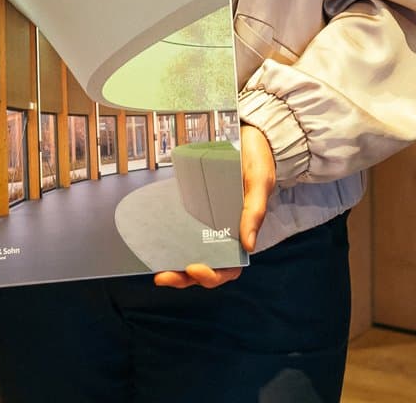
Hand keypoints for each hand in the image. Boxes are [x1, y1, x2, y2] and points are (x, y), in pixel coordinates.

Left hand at [153, 124, 275, 290]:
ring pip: (190, 255)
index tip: (194, 266)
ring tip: (157, 270)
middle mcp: (223, 234)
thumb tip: (248, 246)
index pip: (229, 268)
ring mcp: (207, 224)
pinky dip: (169, 242)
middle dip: (184, 278)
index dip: (212, 275)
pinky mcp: (195, 209)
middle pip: (205, 268)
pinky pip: (182, 231)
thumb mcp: (260, 183)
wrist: (248, 138)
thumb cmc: (257, 162)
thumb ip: (254, 211)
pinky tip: (155, 243)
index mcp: (241, 234)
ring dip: (174, 268)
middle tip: (163, 276)